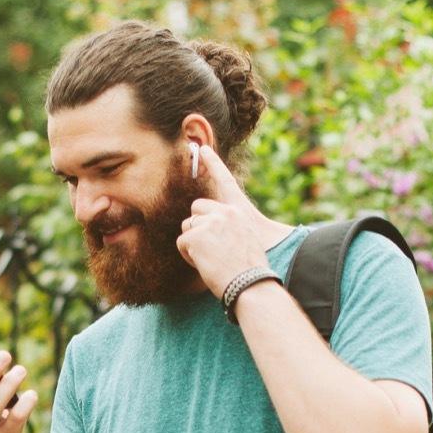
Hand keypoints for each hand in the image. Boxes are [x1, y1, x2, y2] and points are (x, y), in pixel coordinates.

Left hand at [176, 144, 271, 297]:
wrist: (250, 284)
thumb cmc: (249, 270)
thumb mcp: (245, 240)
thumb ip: (230, 228)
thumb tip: (210, 232)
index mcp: (240, 211)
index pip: (225, 182)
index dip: (213, 163)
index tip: (201, 149)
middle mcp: (226, 212)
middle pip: (197, 209)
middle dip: (197, 226)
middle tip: (210, 248)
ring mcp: (211, 222)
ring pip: (187, 226)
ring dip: (192, 242)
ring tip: (211, 258)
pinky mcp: (197, 235)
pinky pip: (182, 242)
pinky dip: (188, 255)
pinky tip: (204, 263)